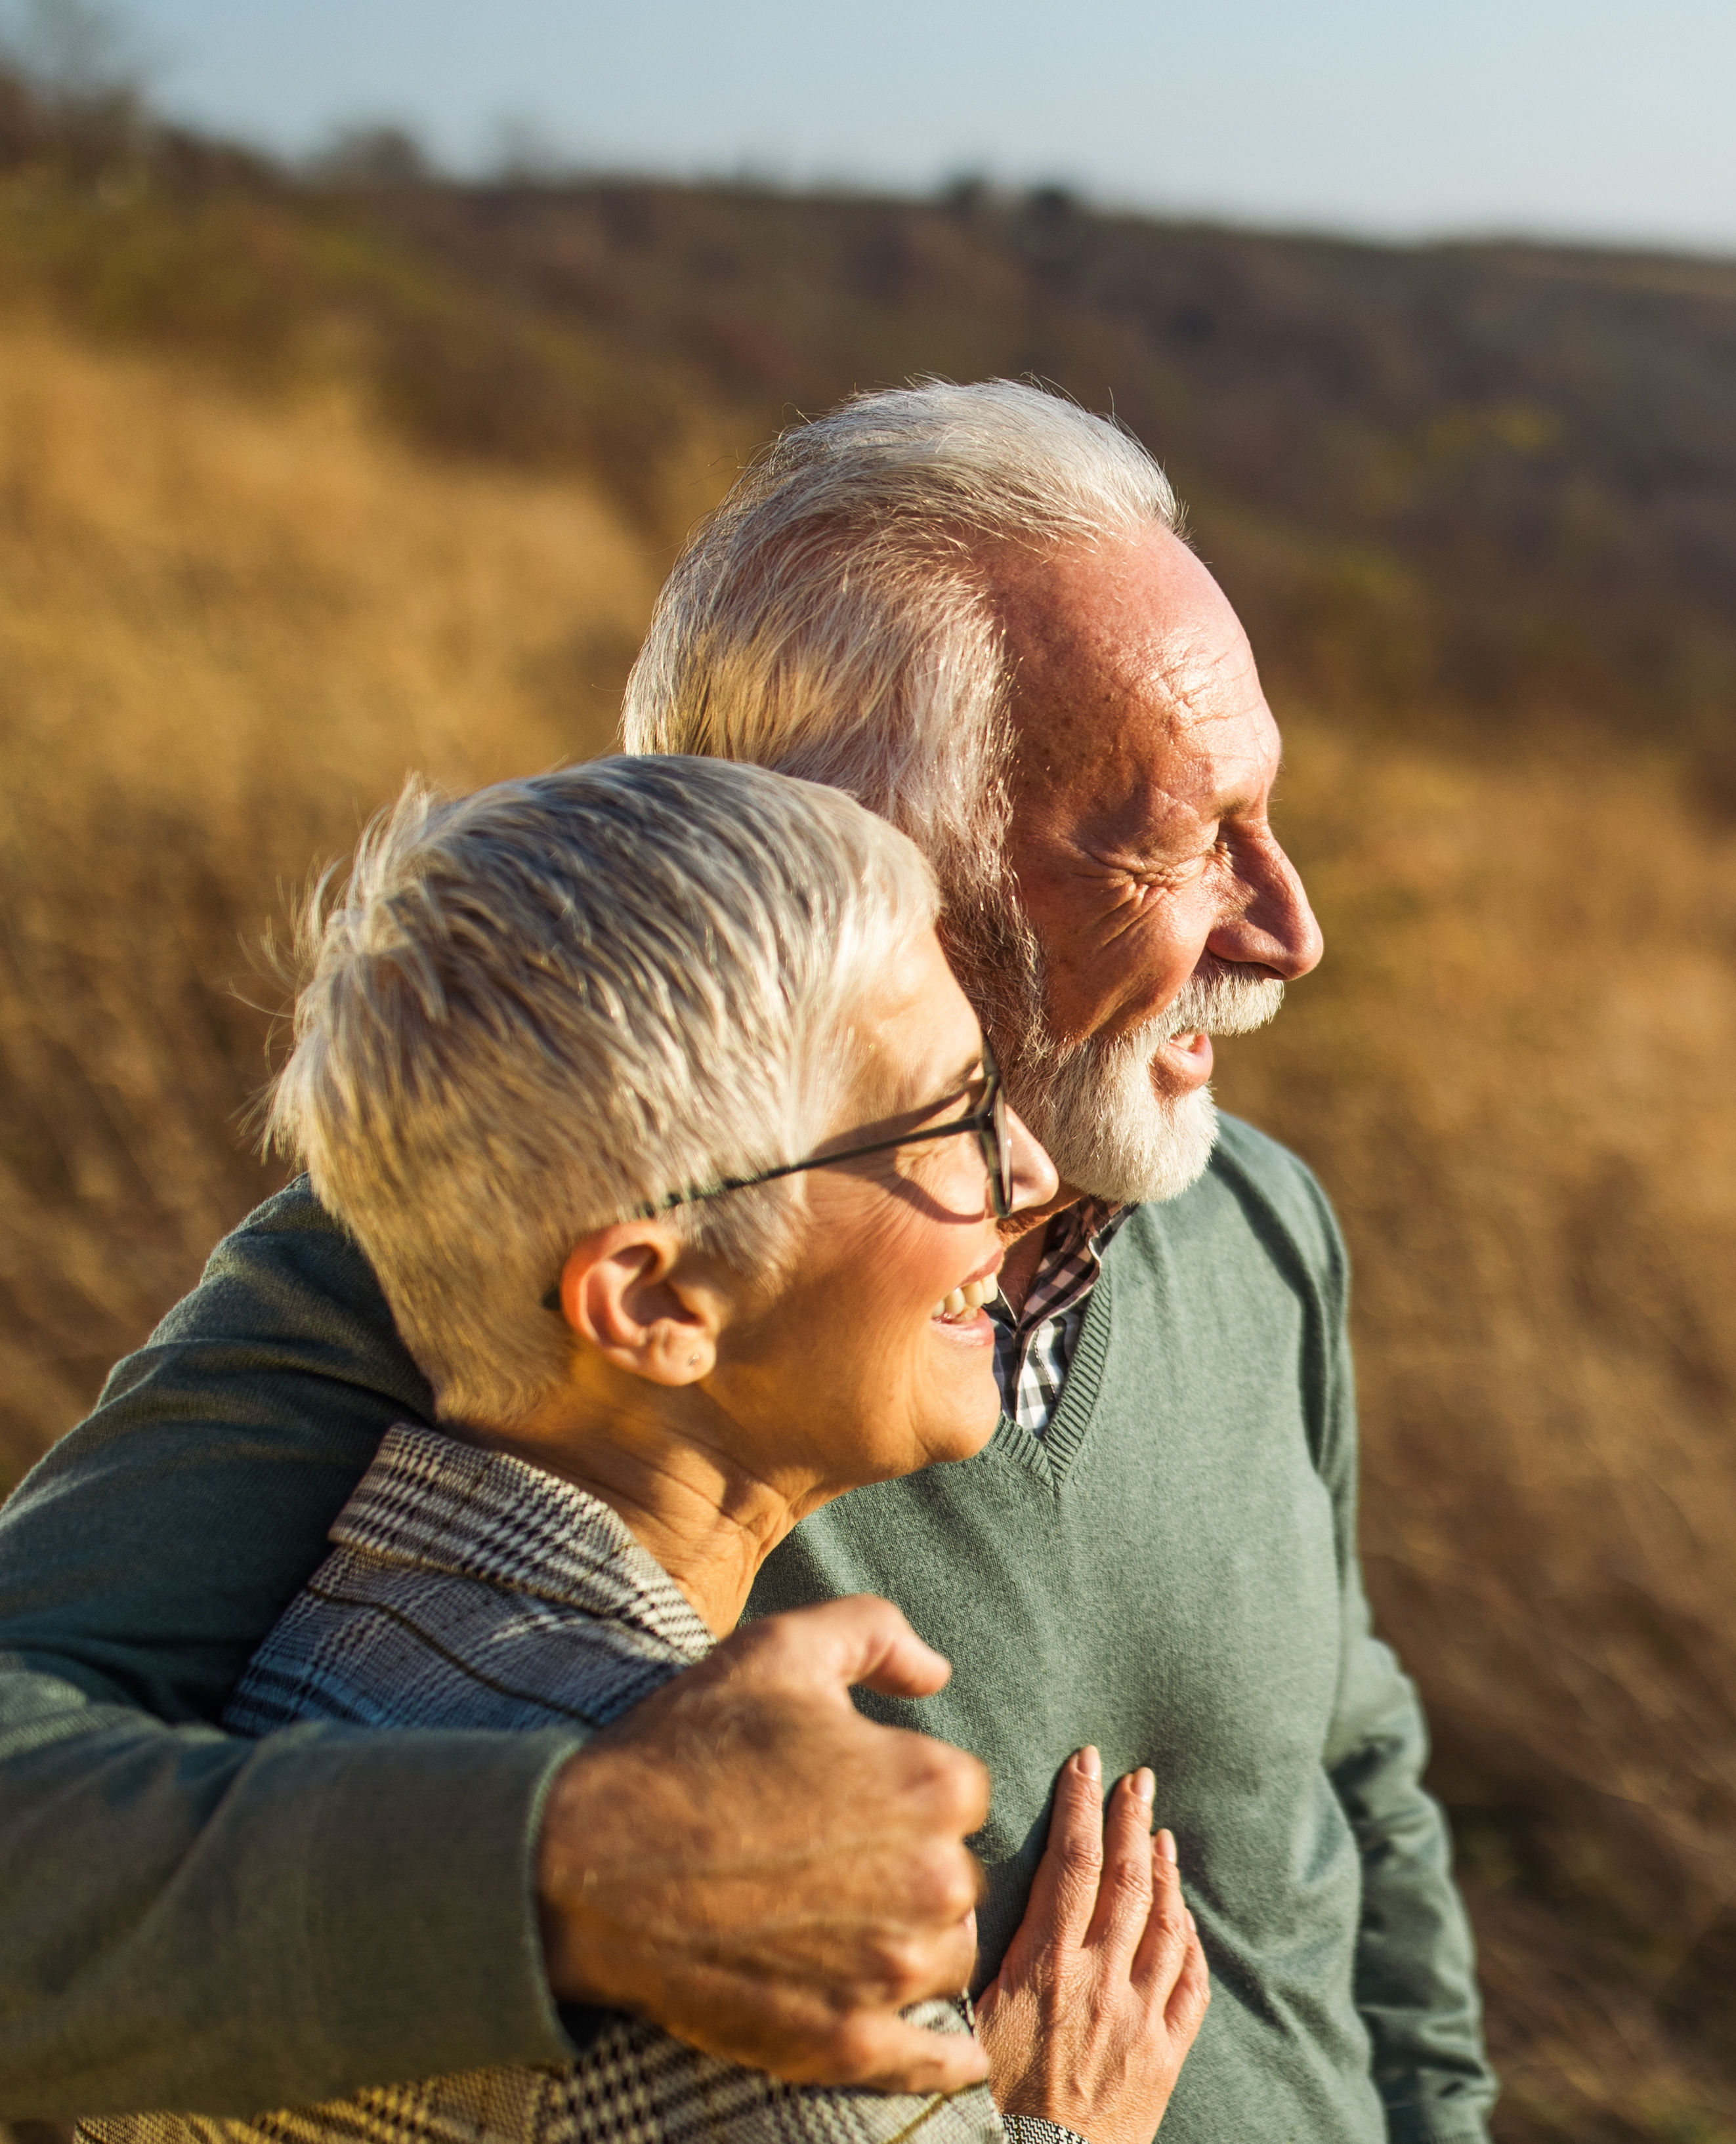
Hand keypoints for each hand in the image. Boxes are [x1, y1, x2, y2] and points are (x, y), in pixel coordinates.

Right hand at [536, 1594, 991, 2094]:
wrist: (588, 1860)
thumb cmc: (687, 1747)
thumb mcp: (781, 1650)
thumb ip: (876, 1632)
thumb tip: (935, 1670)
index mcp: (929, 1784)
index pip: (960, 1792)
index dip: (902, 1787)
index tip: (843, 1793)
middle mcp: (931, 1882)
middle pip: (957, 1877)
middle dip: (908, 1864)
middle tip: (824, 1855)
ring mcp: (889, 1972)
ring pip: (942, 1956)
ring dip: (909, 1942)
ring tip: (832, 1920)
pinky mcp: (846, 2042)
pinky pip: (932, 2062)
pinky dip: (946, 2059)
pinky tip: (958, 2059)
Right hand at [974, 1748, 1209, 2143]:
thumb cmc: (985, 2107)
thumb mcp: (962, 2023)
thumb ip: (969, 1956)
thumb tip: (955, 1898)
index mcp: (1045, 1968)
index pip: (1072, 1863)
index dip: (1081, 1805)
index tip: (1087, 1761)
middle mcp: (1100, 1984)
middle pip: (1126, 1881)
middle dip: (1131, 1820)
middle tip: (1138, 1779)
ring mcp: (1139, 2020)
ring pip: (1166, 1927)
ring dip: (1165, 1873)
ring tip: (1162, 1835)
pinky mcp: (1164, 2059)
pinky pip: (1190, 1988)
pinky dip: (1192, 1944)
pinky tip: (1187, 1920)